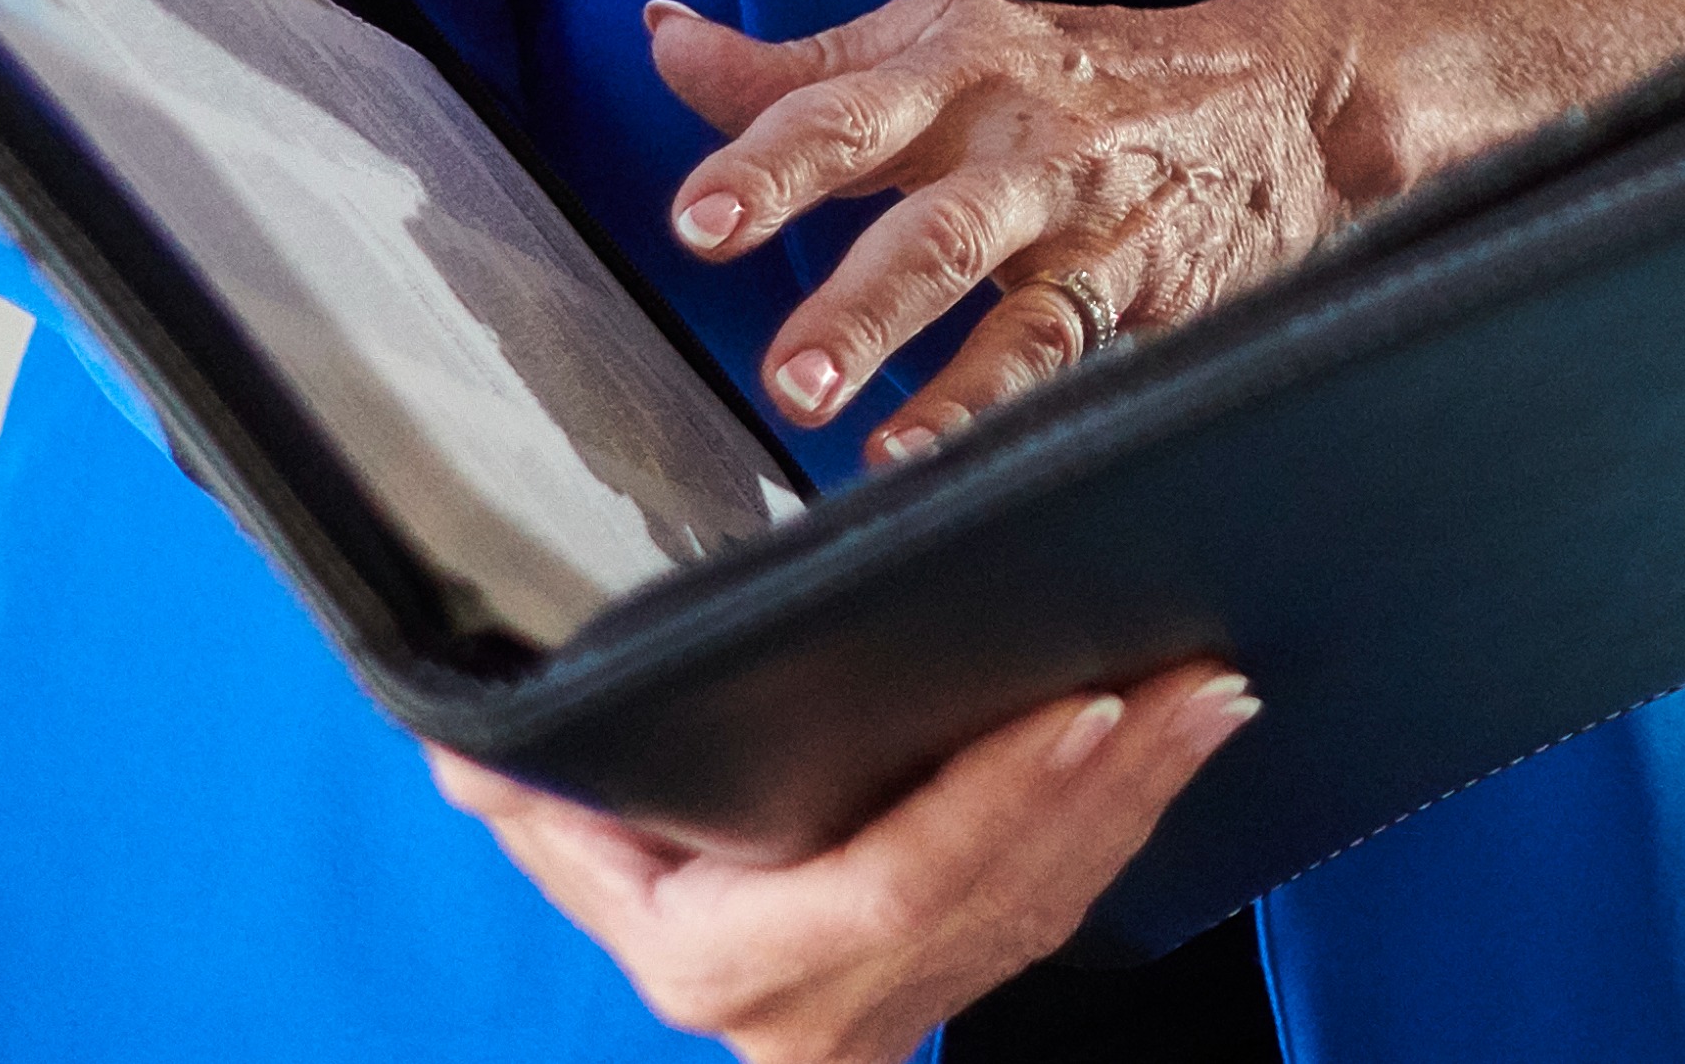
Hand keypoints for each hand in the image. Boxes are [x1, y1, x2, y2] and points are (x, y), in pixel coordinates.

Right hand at [439, 667, 1260, 1063]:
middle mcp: (814, 1005)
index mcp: (718, 963)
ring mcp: (895, 1002)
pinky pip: (1060, 905)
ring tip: (1212, 692)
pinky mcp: (954, 978)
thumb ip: (532, 786)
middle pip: (992, 892)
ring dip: (1145, 794)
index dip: (990, 804)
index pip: (887, 884)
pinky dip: (1128, 820)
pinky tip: (1181, 745)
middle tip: (1191, 679)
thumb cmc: (625, 868)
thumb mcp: (562, 833)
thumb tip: (472, 744)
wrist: (688, 959)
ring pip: (1047, 902)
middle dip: (1108, 782)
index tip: (1077, 709)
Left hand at [651, 0, 1377, 462]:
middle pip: (933, 218)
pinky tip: (936, 451)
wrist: (1286, 96)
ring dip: (938, 374)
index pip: (845, 111)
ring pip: (1010, 300)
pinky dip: (999, 404)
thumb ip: (800, 67)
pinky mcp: (1142, 286)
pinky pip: (1066, 351)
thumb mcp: (945, 40)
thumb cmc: (1080, 73)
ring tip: (861, 436)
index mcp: (955, 66)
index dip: (770, 165)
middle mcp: (1019, 140)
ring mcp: (1088, 219)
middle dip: (858, 298)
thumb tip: (666, 43)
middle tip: (785, 372)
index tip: (700, 221)